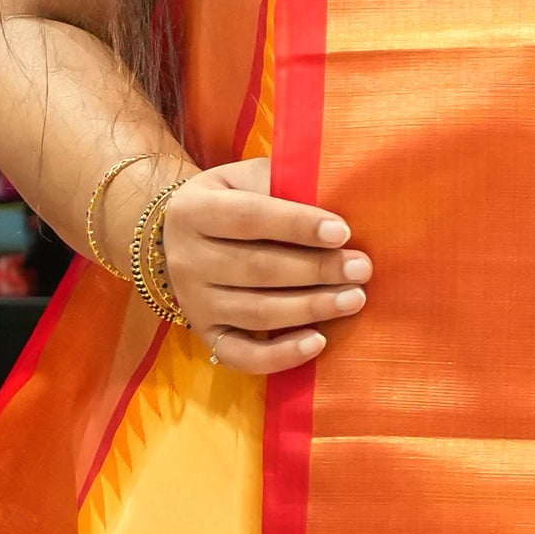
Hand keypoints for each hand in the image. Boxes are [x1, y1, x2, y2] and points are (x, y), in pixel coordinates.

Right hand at [160, 155, 370, 379]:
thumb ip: (278, 183)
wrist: (174, 239)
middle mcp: (188, 260)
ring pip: (256, 312)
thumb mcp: (242, 178)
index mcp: (194, 211)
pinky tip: (317, 342)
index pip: (249, 218)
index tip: (342, 232)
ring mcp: (195, 303)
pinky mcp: (205, 335)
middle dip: (316, 270)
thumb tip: (333, 197)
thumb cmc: (228, 202)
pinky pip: (242, 355)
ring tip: (354, 299)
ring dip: (311, 308)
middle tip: (361, 269)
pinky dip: (281, 355)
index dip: (298, 225)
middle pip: (258, 269)